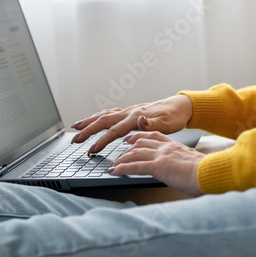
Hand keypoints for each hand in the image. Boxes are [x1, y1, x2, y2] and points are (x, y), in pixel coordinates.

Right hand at [70, 94, 193, 154]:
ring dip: (89, 121)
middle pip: (103, 121)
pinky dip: (99, 116)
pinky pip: (111, 113)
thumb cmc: (174, 116)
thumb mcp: (168, 123)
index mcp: (136, 118)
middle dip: (87, 130)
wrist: (181, 106)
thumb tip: (141, 120)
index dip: (101, 141)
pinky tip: (95, 120)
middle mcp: (130, 113)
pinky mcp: (131, 111)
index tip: (91, 150)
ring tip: (76, 126)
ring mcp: (129, 111)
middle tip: (74, 140)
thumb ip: (152, 123)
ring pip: (104, 115)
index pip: (114, 131)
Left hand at [108, 132, 203, 196]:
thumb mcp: (192, 162)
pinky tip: (114, 172)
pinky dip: (122, 169)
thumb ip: (182, 162)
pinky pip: (135, 166)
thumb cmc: (205, 171)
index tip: (131, 138)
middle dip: (127, 147)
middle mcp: (166, 147)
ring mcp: (161, 155)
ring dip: (121, 160)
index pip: (153, 136)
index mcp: (174, 145)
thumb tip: (182, 169)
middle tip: (118, 152)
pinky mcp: (158, 166)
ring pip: (135, 153)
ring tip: (113, 165)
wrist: (210, 172)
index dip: (140, 136)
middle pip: (141, 142)